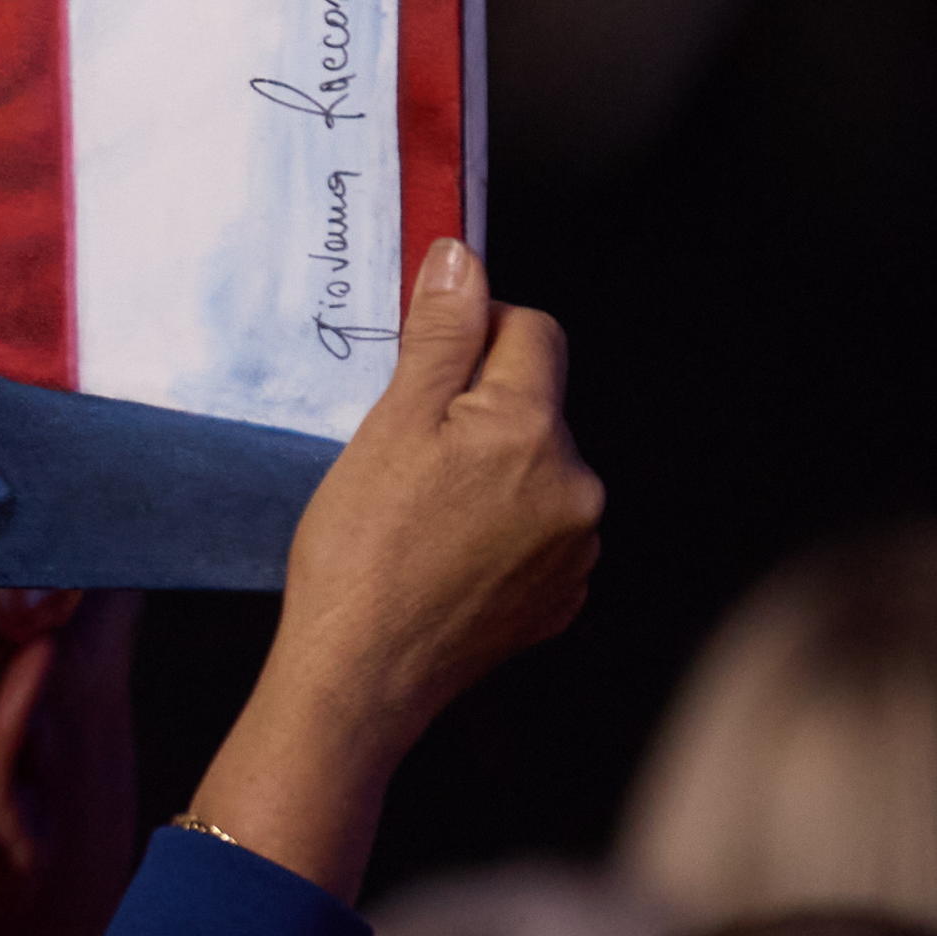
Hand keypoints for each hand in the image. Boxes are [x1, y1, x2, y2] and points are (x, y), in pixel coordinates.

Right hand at [187, 237, 600, 895]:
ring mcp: (577, 549)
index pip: (532, 330)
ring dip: (490, 471)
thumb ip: (438, 338)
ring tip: (419, 512)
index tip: (423, 368)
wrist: (360, 677)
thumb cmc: (359, 550)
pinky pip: (538, 533)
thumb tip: (463, 259)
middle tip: (403, 452)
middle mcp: (577, 486)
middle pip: (536, 403)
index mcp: (533, 430)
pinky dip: (497, 530)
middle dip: (479, 410)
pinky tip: (440, 553)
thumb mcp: (386, 428)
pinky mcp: (561, 597)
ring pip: (536, 469)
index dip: (475, 332)